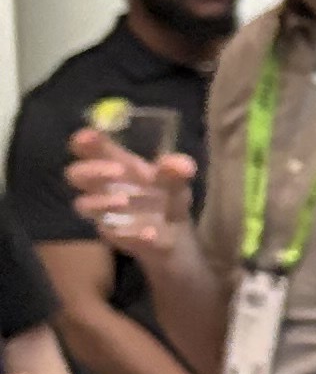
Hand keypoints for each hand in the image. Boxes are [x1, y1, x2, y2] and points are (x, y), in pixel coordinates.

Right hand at [67, 125, 194, 252]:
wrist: (174, 234)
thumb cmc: (166, 196)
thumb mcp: (177, 182)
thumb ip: (177, 172)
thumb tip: (182, 166)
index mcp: (118, 163)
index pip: (91, 148)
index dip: (85, 141)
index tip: (86, 137)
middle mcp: (103, 186)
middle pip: (76, 174)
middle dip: (92, 170)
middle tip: (117, 171)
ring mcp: (104, 212)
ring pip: (84, 205)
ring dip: (101, 201)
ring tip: (123, 200)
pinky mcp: (113, 235)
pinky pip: (113, 234)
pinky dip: (129, 233)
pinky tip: (149, 233)